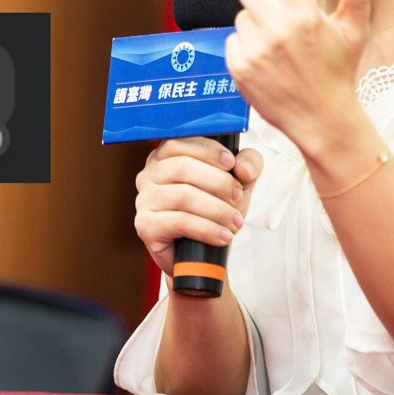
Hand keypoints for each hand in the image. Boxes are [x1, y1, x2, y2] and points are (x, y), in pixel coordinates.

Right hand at [134, 137, 263, 277]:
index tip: (231, 163)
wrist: (203, 252)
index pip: (181, 142)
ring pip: (183, 196)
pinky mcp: (145, 225)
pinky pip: (179, 222)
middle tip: (238, 197)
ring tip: (235, 221)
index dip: (208, 151)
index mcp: (166, 155)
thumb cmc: (216, 208)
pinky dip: (207, 229)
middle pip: (183, 167)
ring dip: (217, 210)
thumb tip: (243, 168)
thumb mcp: (239, 181)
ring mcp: (144, 199)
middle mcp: (149, 174)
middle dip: (218, 182)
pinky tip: (223, 236)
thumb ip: (249, 163)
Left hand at [200, 0, 373, 155]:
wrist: (322, 122)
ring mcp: (256, 47)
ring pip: (243, 17)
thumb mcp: (352, 33)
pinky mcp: (240, 66)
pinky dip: (245, 47)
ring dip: (255, 24)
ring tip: (279, 50)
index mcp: (304, 12)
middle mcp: (277, 26)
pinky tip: (266, 65)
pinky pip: (234, 42)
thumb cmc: (339, 74)